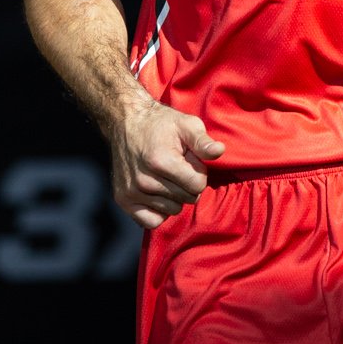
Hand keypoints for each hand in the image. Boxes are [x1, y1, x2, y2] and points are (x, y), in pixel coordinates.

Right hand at [111, 98, 224, 229]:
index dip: (198, 173)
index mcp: (161, 161)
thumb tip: (219, 151)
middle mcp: (144, 180)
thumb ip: (203, 142)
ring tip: (166, 175)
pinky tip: (158, 193)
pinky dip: (159, 211)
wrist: (127, 122)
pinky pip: (151, 221)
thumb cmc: (161, 123)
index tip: (189, 160)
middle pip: (187, 199)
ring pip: (172, 210)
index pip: (198, 186)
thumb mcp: (186, 124)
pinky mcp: (123, 200)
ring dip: (174, 196)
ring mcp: (132, 192)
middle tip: (176, 166)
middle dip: (187, 184)